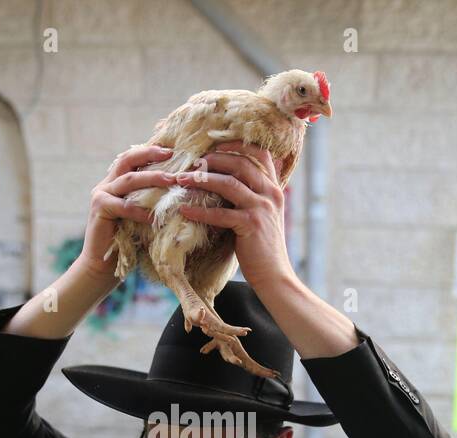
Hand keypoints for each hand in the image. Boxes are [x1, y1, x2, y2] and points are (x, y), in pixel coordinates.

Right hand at [75, 144, 177, 277]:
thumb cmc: (127, 242)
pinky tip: (155, 216)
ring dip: (151, 178)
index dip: (150, 151)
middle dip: (150, 154)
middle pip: (128, 159)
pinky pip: (124, 206)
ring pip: (128, 180)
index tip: (172, 149)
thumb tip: (179, 191)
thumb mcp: (141, 216)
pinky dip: (140, 211)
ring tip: (171, 180)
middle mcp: (107, 185)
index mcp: (116, 182)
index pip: (132, 158)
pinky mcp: (99, 210)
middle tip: (172, 154)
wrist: (101, 265)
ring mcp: (101, 195)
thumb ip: (151, 201)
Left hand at [175, 141, 294, 290]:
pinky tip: (184, 211)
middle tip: (191, 163)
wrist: (274, 274)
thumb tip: (225, 181)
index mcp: (273, 188)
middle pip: (241, 163)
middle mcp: (270, 193)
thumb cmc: (262, 246)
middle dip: (213, 159)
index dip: (236, 145)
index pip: (260, 153)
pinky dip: (200, 212)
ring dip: (202, 180)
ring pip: (229, 184)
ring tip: (181, 180)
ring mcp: (262, 208)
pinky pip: (221, 213)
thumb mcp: (261, 214)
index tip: (214, 144)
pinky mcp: (251, 225)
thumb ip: (251, 195)